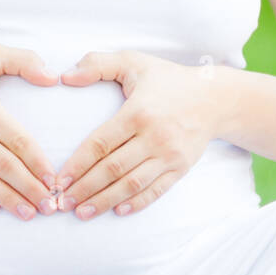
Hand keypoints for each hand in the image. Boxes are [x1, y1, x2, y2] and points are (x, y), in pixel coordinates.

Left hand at [55, 50, 229, 218]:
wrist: (216, 98)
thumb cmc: (168, 79)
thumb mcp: (133, 61)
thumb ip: (97, 64)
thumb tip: (65, 76)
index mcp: (138, 112)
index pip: (101, 143)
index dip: (78, 164)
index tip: (59, 179)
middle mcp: (154, 136)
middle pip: (113, 169)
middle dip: (85, 188)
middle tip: (63, 202)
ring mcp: (169, 155)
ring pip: (132, 184)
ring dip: (105, 201)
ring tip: (83, 213)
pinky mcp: (181, 167)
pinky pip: (156, 190)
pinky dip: (136, 203)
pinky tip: (117, 211)